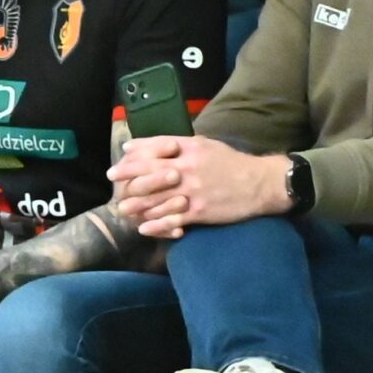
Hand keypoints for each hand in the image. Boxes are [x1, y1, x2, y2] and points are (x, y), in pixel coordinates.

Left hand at [108, 136, 284, 237]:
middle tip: (113, 181)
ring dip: (136, 205)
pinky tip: (144, 229)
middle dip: (127, 177)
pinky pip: (173, 219)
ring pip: (157, 199)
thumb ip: (179, 144)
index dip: (134, 155)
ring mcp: (192, 192)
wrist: (259, 183)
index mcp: (189, 149)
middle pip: (150, 172)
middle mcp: (187, 169)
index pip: (154, 149)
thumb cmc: (231, 163)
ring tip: (123, 208)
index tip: (120, 160)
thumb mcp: (205, 145)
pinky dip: (156, 225)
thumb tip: (153, 143)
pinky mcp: (200, 212)